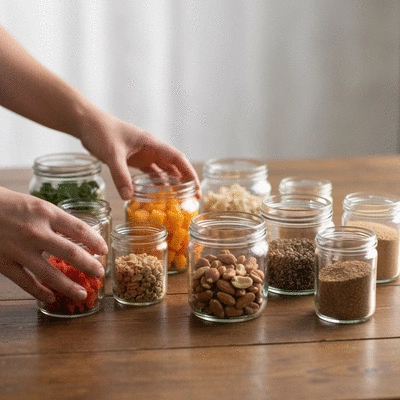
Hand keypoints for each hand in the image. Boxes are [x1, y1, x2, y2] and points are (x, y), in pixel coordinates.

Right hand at [0, 187, 106, 302]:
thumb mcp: (39, 206)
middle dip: (89, 266)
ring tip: (82, 293)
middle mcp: (36, 232)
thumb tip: (81, 236)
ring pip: (50, 274)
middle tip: (100, 274)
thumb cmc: (12, 205)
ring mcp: (19, 249)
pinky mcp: (4, 262)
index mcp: (47, 213)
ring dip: (69, 286)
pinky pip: (25, 282)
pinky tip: (51, 298)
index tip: (104, 251)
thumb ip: (58, 221)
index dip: (96, 242)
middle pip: (71, 253)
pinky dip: (39, 292)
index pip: (79, 229)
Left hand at [78, 107, 200, 199]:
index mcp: (152, 144)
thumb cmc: (101, 132)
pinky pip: (150, 173)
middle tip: (191, 199)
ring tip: (178, 200)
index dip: (189, 173)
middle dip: (184, 181)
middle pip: (175, 166)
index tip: (196, 188)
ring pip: (164, 170)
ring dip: (171, 184)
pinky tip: (158, 195)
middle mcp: (152, 149)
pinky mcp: (135, 160)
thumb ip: (120, 175)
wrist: (88, 124)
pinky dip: (156, 183)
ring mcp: (144, 155)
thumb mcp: (111, 154)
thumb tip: (129, 198)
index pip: (178, 159)